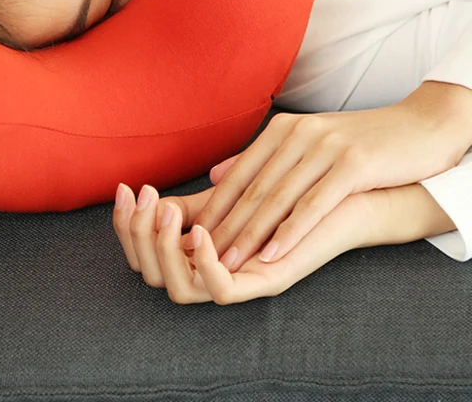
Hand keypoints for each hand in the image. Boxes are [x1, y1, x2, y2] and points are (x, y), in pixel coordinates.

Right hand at [113, 181, 384, 303]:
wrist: (351, 193)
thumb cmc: (296, 187)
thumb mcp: (236, 188)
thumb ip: (198, 197)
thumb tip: (150, 191)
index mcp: (202, 250)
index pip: (145, 252)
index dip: (126, 225)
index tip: (125, 188)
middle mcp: (216, 271)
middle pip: (152, 274)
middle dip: (135, 235)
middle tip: (139, 196)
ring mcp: (240, 279)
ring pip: (179, 288)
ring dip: (163, 248)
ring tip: (164, 211)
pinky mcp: (267, 281)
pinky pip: (222, 290)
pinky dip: (203, 265)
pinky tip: (199, 231)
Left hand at [183, 85, 471, 273]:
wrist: (423, 126)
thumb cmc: (360, 142)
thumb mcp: (307, 143)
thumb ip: (262, 159)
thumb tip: (217, 176)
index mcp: (282, 129)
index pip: (240, 173)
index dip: (215, 207)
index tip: (194, 236)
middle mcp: (297, 134)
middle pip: (253, 187)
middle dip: (224, 225)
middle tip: (201, 255)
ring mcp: (324, 147)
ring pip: (277, 198)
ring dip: (250, 234)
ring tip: (228, 262)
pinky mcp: (352, 163)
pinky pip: (314, 204)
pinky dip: (291, 231)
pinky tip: (273, 255)